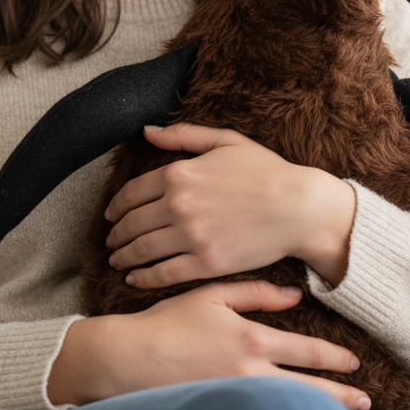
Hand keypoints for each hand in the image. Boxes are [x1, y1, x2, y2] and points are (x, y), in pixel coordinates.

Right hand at [47, 280, 370, 409]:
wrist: (129, 358)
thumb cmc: (168, 322)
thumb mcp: (211, 295)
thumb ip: (255, 293)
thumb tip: (295, 297)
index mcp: (251, 338)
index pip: (306, 350)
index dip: (334, 358)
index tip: (355, 362)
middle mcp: (250, 372)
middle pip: (308, 388)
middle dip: (341, 394)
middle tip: (366, 400)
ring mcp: (237, 397)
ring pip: (292, 407)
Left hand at [104, 123, 356, 287]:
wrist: (299, 208)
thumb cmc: (267, 172)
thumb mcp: (225, 141)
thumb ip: (183, 135)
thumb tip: (148, 130)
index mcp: (179, 174)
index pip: (132, 193)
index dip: (116, 207)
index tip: (110, 215)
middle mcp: (179, 205)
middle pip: (132, 223)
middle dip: (116, 235)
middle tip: (110, 242)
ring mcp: (191, 236)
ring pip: (142, 250)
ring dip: (123, 257)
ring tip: (117, 261)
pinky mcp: (206, 263)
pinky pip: (163, 273)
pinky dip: (143, 277)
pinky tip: (134, 279)